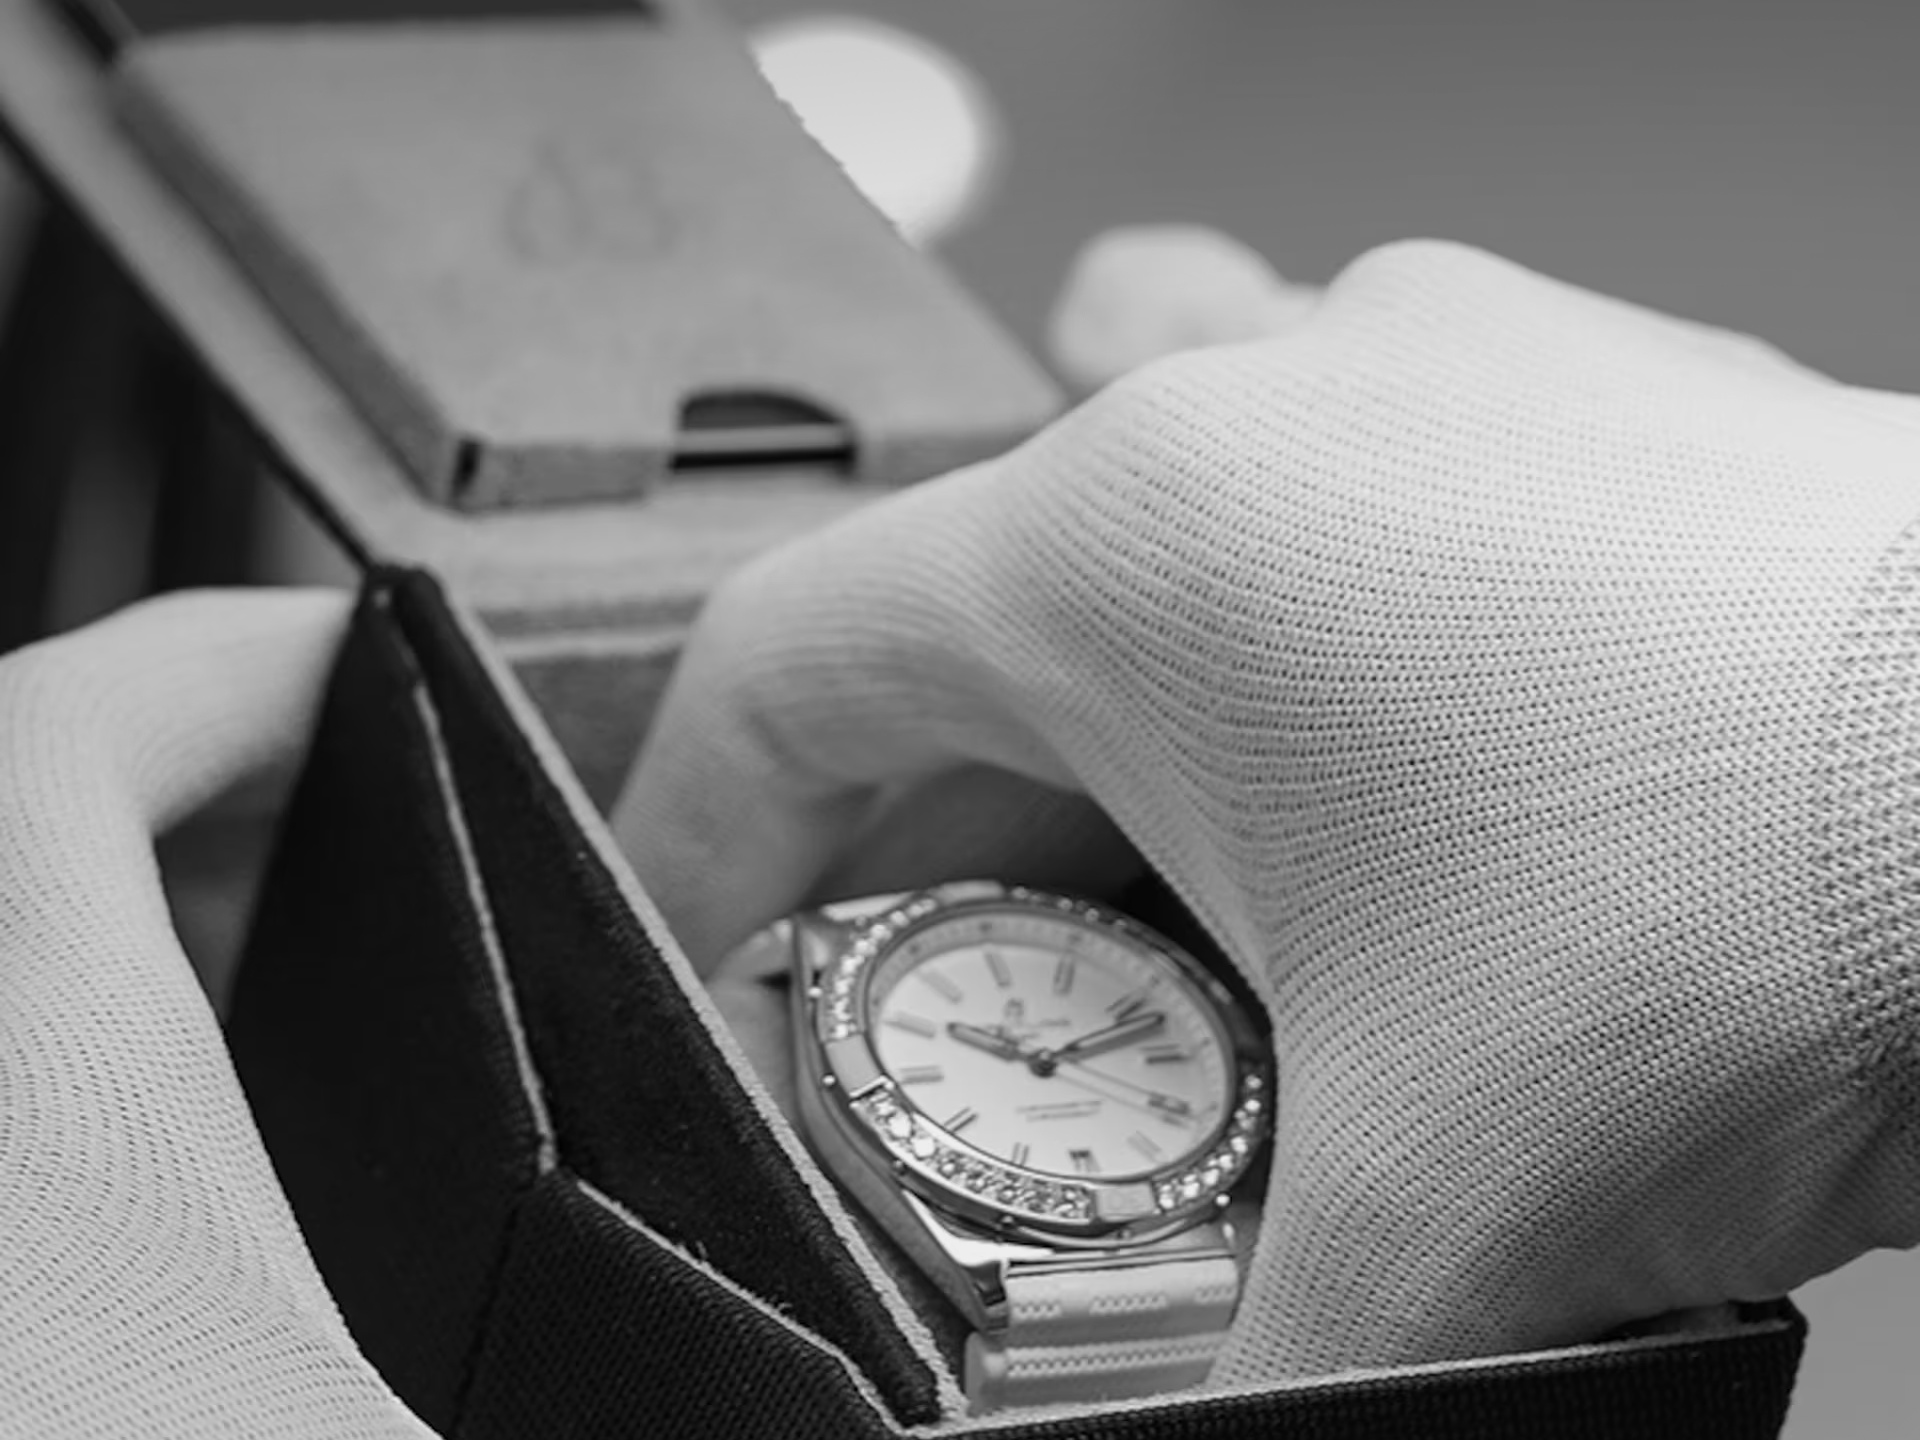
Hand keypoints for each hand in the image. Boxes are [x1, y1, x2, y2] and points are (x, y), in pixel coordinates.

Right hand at [614, 236, 1919, 1380]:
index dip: (694, 848)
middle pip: (956, 632)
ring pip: (1133, 517)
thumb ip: (1236, 1403)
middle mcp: (1251, 398)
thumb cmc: (1799, 896)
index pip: (780, 674)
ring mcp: (1416, 360)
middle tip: (957, 1019)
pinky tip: (1351, 762)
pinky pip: (1318, 477)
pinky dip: (1274, 632)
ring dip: (1088, 711)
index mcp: (1128, 543)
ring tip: (1132, 884)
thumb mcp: (1432, 1217)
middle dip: (920, 845)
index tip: (712, 978)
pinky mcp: (1557, 385)